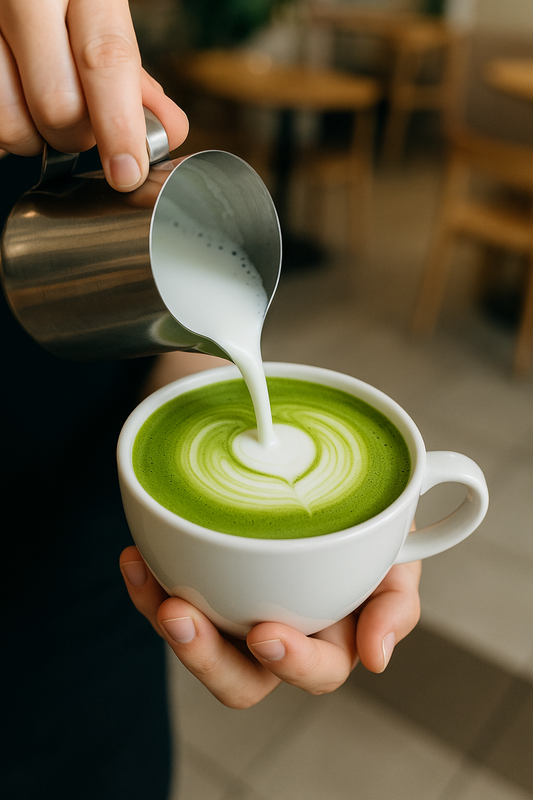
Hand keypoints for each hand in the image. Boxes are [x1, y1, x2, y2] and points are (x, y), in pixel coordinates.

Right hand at [0, 0, 188, 189]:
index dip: (120, 126)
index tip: (128, 172)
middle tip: (80, 122)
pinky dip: (9, 125)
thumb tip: (169, 130)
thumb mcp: (100, 14)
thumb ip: (131, 72)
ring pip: (12, 120)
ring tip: (38, 105)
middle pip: (58, 106)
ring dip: (34, 135)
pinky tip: (17, 101)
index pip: (105, 61)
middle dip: (77, 136)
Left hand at [120, 546, 420, 708]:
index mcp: (334, 635)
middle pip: (241, 679)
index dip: (293, 663)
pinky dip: (149, 584)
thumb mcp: (399, 556)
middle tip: (181, 616)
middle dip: (206, 657)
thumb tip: (377, 660)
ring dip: (164, 618)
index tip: (267, 634)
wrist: (333, 476)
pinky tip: (136, 558)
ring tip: (148, 580)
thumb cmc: (371, 524)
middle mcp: (282, 633)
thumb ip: (395, 605)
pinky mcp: (205, 582)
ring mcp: (238, 610)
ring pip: (197, 642)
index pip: (317, 670)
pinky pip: (171, 596)